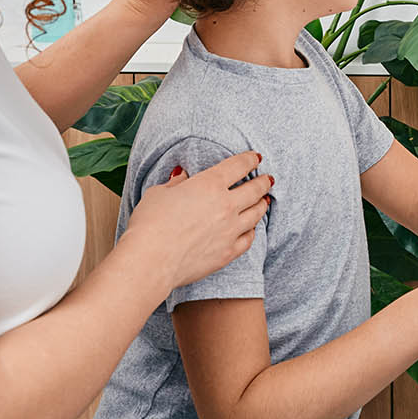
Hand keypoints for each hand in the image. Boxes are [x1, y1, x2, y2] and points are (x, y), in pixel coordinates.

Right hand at [125, 151, 271, 289]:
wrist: (151, 261)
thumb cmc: (149, 225)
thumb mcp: (158, 193)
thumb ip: (176, 183)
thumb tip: (183, 177)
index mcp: (210, 184)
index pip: (238, 166)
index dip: (250, 159)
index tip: (255, 158)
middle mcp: (226, 205)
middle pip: (254, 189)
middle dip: (263, 181)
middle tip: (268, 179)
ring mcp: (230, 230)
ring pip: (256, 213)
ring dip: (262, 204)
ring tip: (264, 200)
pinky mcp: (228, 252)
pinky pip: (249, 238)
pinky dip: (252, 231)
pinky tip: (251, 229)